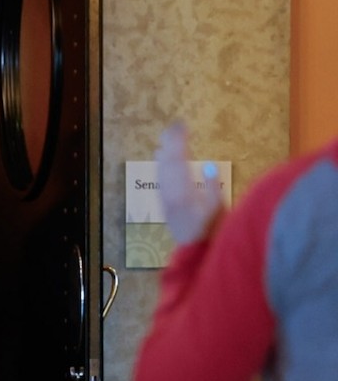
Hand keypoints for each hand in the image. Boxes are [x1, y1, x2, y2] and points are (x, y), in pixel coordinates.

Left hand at [156, 122, 223, 245]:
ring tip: (166, 138)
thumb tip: (208, 166)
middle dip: (170, 143)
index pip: (178, 161)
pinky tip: (161, 158)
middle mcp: (170, 195)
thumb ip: (213, 189)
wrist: (196, 254)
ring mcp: (166, 201)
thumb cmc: (213, 232)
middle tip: (174, 126)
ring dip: (164, 153)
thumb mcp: (219, 211)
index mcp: (183, 194)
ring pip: (162, 172)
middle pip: (167, 164)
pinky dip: (162, 166)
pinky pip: (161, 180)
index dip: (178, 142)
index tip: (181, 126)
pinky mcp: (166, 205)